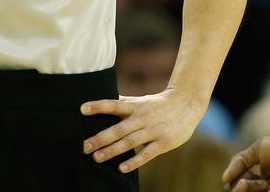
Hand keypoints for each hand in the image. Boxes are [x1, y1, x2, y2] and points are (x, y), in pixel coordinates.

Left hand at [80, 87, 205, 171]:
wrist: (187, 104)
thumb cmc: (158, 105)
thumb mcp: (141, 101)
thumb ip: (122, 104)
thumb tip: (99, 103)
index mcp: (136, 106)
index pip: (114, 105)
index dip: (98, 106)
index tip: (82, 109)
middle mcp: (142, 118)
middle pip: (119, 128)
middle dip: (101, 138)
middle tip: (84, 146)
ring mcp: (153, 131)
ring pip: (130, 142)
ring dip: (112, 150)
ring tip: (97, 157)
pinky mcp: (163, 143)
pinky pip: (147, 154)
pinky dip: (134, 161)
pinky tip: (121, 167)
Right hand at [222, 136, 269, 191]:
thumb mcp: (258, 149)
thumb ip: (239, 161)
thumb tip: (224, 179)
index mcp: (259, 178)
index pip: (236, 183)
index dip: (234, 175)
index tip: (246, 167)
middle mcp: (261, 190)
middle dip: (236, 184)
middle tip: (247, 179)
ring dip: (240, 188)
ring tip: (252, 182)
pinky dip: (244, 189)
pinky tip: (252, 183)